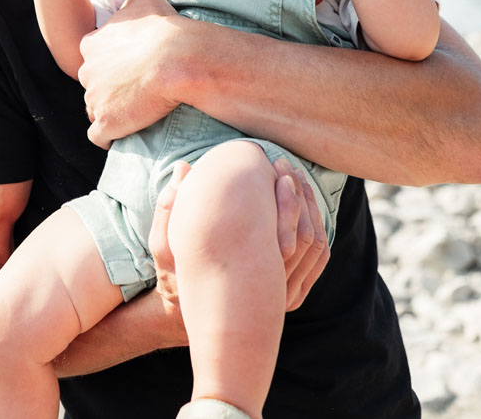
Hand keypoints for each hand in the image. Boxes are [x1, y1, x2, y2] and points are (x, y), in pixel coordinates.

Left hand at [79, 0, 183, 148]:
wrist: (177, 60)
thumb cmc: (163, 28)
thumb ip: (132, 0)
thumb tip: (132, 1)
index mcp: (92, 44)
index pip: (92, 56)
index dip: (110, 62)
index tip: (129, 65)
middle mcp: (87, 72)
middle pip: (92, 84)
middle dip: (107, 87)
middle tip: (134, 87)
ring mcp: (95, 100)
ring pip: (95, 109)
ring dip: (111, 111)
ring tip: (135, 110)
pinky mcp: (106, 123)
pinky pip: (99, 137)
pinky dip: (109, 136)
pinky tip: (124, 132)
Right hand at [148, 157, 328, 321]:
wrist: (191, 315)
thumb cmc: (175, 277)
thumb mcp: (164, 246)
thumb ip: (169, 207)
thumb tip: (182, 166)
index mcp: (247, 279)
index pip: (285, 233)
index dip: (286, 193)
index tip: (276, 165)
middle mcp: (273, 292)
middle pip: (308, 236)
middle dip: (301, 194)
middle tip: (287, 165)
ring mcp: (287, 294)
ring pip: (316, 244)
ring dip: (310, 206)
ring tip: (295, 176)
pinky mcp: (293, 290)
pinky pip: (317, 256)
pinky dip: (314, 223)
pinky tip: (300, 199)